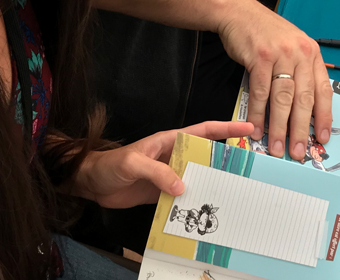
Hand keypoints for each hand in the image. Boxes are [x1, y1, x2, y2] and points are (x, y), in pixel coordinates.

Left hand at [74, 120, 253, 207]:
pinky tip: (202, 213)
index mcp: (170, 141)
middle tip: (248, 167)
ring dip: (211, 184)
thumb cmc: (111, 164)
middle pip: (205, 155)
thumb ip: (157, 172)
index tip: (247, 128)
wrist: (92, 183)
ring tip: (231, 193)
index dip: (226, 128)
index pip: (204, 131)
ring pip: (197, 177)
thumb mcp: (134, 162)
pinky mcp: (162, 193)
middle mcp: (174, 156)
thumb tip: (182, 186)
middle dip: (226, 158)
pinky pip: (183, 197)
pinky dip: (193, 203)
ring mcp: (169, 175)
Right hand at [216, 0, 332, 161]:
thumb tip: (303, 108)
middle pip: (303, 99)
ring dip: (279, 127)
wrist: (239, 12)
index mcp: (311, 53)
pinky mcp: (259, 57)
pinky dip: (258, 114)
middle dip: (301, 130)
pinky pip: (261, 92)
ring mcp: (280, 55)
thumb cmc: (265, 33)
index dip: (323, 116)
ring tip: (276, 148)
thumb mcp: (291, 46)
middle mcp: (300, 53)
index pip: (323, 90)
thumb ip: (300, 71)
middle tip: (298, 153)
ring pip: (282, 99)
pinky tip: (256, 129)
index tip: (323, 138)